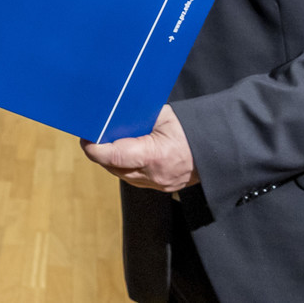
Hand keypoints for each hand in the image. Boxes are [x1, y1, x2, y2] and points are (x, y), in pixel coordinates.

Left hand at [81, 104, 197, 191]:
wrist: (218, 149)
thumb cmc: (191, 129)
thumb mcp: (163, 116)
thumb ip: (138, 117)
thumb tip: (114, 115)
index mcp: (155, 155)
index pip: (115, 156)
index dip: (96, 149)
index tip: (86, 139)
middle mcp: (154, 175)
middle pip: (114, 167)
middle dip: (99, 153)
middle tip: (90, 136)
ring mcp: (157, 185)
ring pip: (121, 175)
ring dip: (109, 161)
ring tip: (103, 143)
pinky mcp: (160, 188)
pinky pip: (132, 179)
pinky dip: (123, 167)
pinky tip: (120, 154)